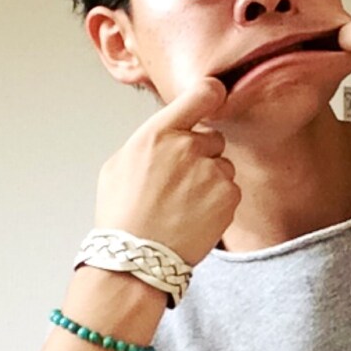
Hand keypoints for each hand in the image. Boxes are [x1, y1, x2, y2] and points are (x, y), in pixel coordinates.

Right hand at [95, 77, 239, 265]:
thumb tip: (166, 134)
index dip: (212, 93)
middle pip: (212, 137)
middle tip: (180, 183)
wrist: (138, 257)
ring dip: (211, 181)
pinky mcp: (228, 197)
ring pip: (223, 166)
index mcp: (158, 133)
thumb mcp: (118, 165)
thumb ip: (150, 140)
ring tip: (184, 205)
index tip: (216, 94)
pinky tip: (196, 217)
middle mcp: (188, 147)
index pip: (200, 94)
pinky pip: (231, 190)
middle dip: (202, 155)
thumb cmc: (122, 215)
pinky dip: (219, 203)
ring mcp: (210, 172)